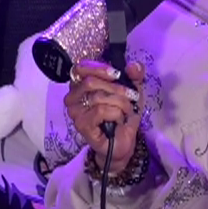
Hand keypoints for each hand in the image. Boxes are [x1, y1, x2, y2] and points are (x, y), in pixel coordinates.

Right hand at [64, 61, 144, 175]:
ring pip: (98, 97)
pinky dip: (116, 114)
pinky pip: (101, 110)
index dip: (99, 69)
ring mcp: (75, 112)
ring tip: (126, 112)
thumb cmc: (122, 116)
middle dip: (116, 89)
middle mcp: (72, 97)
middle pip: (91, 82)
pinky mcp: (81, 124)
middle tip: (131, 96)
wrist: (122, 142)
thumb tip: (134, 66)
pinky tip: (119, 121)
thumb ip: (134, 76)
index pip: (80, 69)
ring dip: (120, 104)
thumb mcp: (131, 91)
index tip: (117, 74)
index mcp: (80, 86)